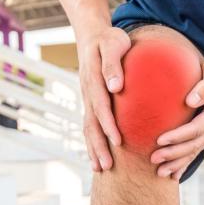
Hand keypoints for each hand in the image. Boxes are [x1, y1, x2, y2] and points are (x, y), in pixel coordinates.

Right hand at [76, 26, 130, 171]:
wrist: (92, 35)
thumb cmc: (109, 39)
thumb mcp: (114, 44)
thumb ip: (113, 64)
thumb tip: (115, 87)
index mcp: (93, 79)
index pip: (101, 105)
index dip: (108, 124)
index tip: (117, 140)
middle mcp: (87, 92)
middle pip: (91, 123)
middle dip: (99, 145)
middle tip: (107, 166)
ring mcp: (86, 98)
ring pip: (88, 127)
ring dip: (93, 148)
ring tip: (100, 168)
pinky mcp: (89, 102)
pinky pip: (89, 125)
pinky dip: (91, 142)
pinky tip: (97, 157)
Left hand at [151, 54, 203, 179]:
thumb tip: (191, 101)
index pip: (197, 127)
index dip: (179, 135)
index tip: (160, 140)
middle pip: (195, 143)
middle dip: (174, 154)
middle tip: (153, 159)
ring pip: (195, 151)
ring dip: (177, 163)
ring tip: (159, 172)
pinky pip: (196, 151)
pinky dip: (184, 164)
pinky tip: (173, 175)